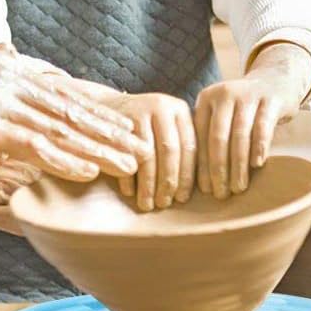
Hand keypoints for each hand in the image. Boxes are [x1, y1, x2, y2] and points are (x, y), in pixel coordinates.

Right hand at [0, 46, 147, 183]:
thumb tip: (7, 59)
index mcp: (8, 67)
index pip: (63, 88)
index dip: (97, 106)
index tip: (124, 118)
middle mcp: (12, 79)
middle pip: (74, 107)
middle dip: (111, 127)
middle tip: (145, 143)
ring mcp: (0, 101)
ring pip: (63, 127)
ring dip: (101, 147)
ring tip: (132, 162)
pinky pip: (35, 145)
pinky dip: (66, 159)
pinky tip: (89, 171)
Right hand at [116, 93, 196, 211]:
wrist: (110, 109)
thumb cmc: (146, 127)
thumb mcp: (168, 128)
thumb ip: (183, 148)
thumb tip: (201, 186)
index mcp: (180, 110)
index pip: (189, 147)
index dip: (187, 176)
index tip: (182, 199)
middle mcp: (162, 106)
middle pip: (169, 151)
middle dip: (167, 182)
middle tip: (163, 204)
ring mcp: (139, 110)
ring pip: (147, 155)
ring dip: (147, 184)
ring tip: (147, 204)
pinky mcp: (118, 119)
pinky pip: (126, 154)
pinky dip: (128, 177)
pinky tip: (130, 192)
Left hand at [195, 43, 310, 198]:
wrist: (275, 81)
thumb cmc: (243, 109)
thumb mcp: (222, 115)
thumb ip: (211, 137)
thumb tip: (200, 182)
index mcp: (206, 100)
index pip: (200, 136)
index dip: (201, 165)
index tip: (205, 190)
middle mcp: (224, 94)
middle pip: (217, 137)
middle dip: (218, 169)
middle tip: (221, 194)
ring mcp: (247, 94)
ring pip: (239, 134)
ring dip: (238, 165)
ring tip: (239, 187)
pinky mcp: (270, 98)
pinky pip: (263, 126)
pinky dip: (259, 148)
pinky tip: (257, 165)